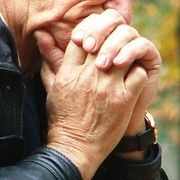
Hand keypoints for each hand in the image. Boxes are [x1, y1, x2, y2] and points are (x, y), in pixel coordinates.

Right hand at [35, 9, 160, 174]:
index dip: (91, 31)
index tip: (98, 37)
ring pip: (123, 54)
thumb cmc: (62, 118)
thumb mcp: (51, 86)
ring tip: (125, 61)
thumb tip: (41, 34)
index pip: (82, 36)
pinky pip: (138, 74)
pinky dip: (138, 73)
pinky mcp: (123, 100)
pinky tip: (133, 78)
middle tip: (117, 41)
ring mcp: (106, 87)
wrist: (75, 148)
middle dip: (111, 38)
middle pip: (104, 41)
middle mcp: (87, 76)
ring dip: (126, 55)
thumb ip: (49, 59)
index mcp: (69, 72)